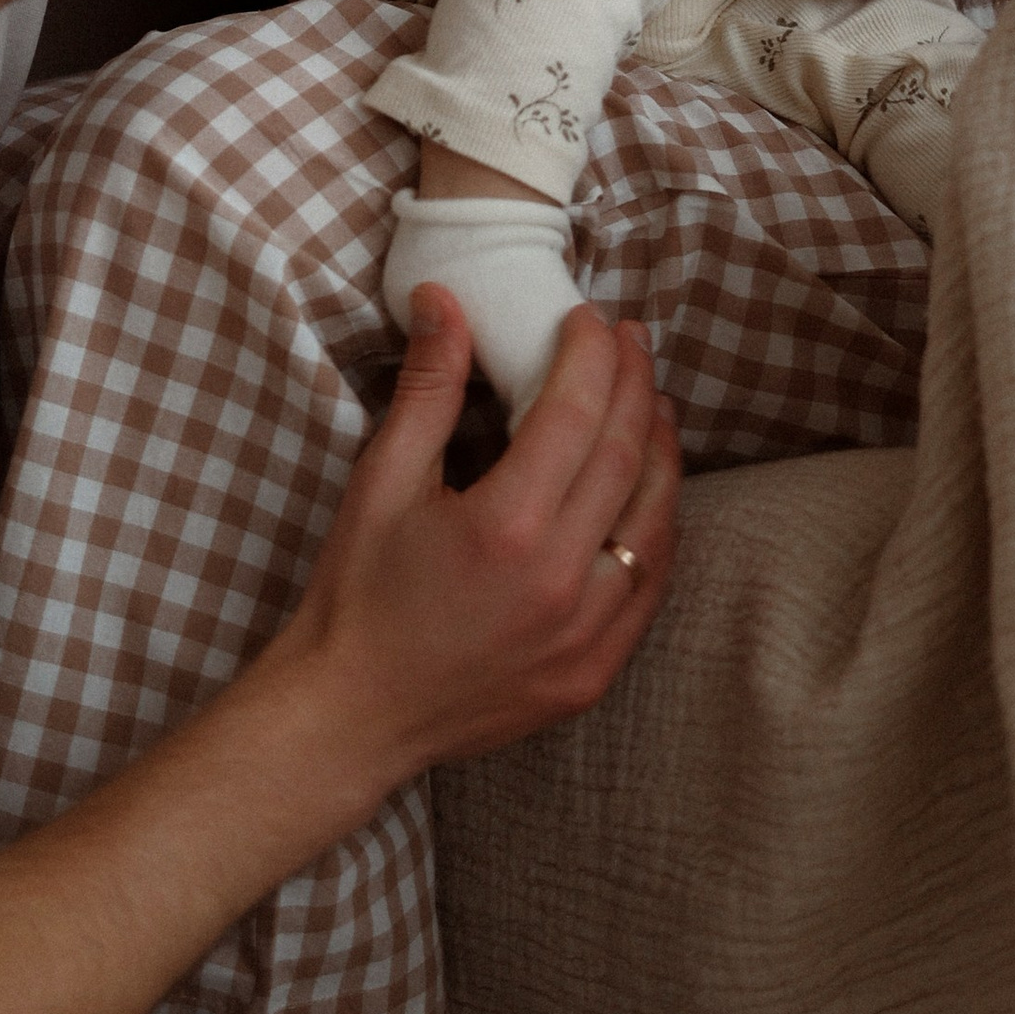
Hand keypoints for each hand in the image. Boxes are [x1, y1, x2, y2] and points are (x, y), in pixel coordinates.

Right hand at [273, 287, 678, 783]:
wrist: (352, 714)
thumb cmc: (359, 594)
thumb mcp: (381, 481)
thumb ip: (427, 388)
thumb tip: (445, 299)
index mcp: (506, 526)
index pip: (576, 412)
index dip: (591, 354)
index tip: (589, 318)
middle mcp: (560, 581)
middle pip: (626, 457)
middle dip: (634, 385)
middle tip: (632, 340)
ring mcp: (585, 635)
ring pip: (655, 524)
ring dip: (662, 454)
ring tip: (653, 403)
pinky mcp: (592, 674)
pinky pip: (649, 589)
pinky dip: (658, 530)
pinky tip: (650, 495)